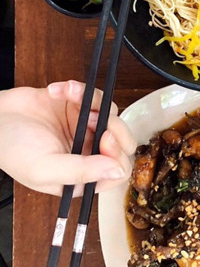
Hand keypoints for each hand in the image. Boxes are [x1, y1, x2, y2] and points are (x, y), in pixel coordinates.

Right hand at [0, 81, 136, 194]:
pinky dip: (79, 90)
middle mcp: (87, 153)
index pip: (117, 171)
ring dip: (92, 101)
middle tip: (92, 117)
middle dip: (113, 126)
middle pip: (121, 142)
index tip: (104, 140)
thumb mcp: (45, 168)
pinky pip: (95, 96)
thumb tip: (118, 172)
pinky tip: (58, 91)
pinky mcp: (80, 106)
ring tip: (68, 96)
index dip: (117, 155)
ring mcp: (85, 128)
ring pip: (110, 114)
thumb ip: (82, 172)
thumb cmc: (11, 149)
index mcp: (81, 176)